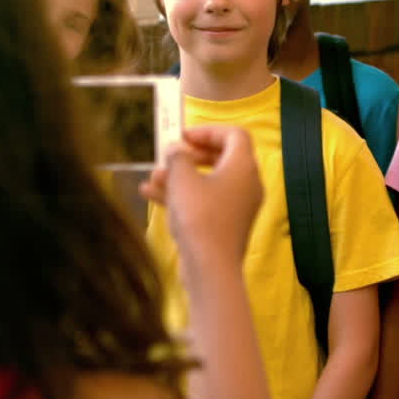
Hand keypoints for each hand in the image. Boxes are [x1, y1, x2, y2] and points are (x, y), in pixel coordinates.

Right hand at [141, 125, 261, 260]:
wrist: (210, 268)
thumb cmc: (199, 217)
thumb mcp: (183, 179)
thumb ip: (177, 157)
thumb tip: (176, 148)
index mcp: (244, 167)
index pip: (234, 134)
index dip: (208, 130)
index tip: (183, 136)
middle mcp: (247, 184)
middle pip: (222, 157)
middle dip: (191, 155)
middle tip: (169, 155)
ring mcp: (238, 206)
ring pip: (209, 182)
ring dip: (181, 176)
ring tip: (153, 177)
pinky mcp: (226, 225)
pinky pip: (206, 201)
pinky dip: (184, 196)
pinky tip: (151, 195)